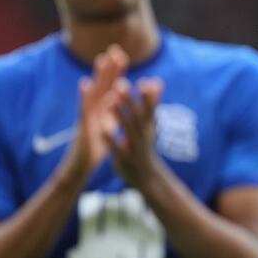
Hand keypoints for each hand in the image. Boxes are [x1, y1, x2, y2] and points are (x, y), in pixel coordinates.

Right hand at [60, 45, 127, 182]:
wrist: (82, 166)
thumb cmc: (97, 146)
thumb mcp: (110, 126)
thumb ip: (115, 111)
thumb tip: (120, 99)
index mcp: (103, 109)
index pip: (111, 87)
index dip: (116, 72)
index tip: (123, 54)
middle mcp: (94, 109)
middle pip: (102, 84)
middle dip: (109, 67)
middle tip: (115, 49)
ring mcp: (87, 115)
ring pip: (94, 92)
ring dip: (98, 76)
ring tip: (103, 60)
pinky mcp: (83, 125)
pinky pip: (84, 109)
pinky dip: (85, 96)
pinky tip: (85, 84)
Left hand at [105, 77, 167, 193]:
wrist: (146, 176)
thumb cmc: (144, 145)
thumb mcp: (150, 125)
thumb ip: (152, 103)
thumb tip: (157, 81)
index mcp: (148, 126)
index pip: (150, 109)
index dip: (148, 96)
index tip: (144, 82)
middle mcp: (144, 135)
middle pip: (137, 116)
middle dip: (129, 100)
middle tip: (120, 83)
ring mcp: (135, 147)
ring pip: (127, 130)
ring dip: (119, 115)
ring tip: (110, 100)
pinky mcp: (123, 158)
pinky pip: (116, 147)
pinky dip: (109, 138)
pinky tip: (100, 128)